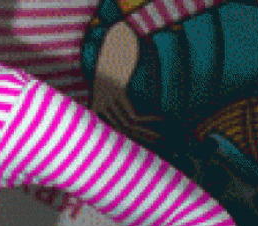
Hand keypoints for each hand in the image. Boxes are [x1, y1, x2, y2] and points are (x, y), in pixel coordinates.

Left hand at [90, 21, 161, 141]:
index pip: (110, 132)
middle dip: (139, 140)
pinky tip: (161, 118)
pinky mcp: (116, 93)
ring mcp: (106, 99)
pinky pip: (134, 113)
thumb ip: (117, 104)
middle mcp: (99, 105)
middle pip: (120, 131)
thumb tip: (131, 120)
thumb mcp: (113, 88)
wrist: (112, 45)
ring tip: (162, 138)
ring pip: (127, 124)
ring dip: (147, 132)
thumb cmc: (115, 65)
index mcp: (96, 107)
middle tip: (155, 147)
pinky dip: (149, 118)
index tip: (142, 148)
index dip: (127, 141)